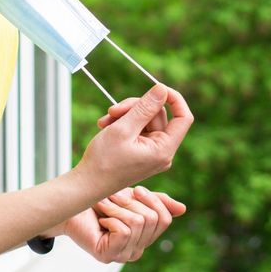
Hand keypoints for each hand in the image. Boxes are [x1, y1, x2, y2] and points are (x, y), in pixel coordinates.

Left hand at [65, 186, 186, 262]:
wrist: (72, 207)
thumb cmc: (101, 201)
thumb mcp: (134, 198)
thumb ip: (157, 203)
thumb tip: (182, 209)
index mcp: (145, 238)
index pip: (164, 219)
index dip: (153, 200)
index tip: (137, 190)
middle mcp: (137, 250)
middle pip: (152, 219)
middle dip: (131, 202)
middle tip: (113, 198)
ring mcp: (122, 255)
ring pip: (137, 222)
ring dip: (118, 207)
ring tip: (104, 206)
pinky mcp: (108, 255)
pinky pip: (124, 230)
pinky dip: (111, 216)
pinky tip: (101, 218)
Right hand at [76, 84, 193, 193]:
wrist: (87, 184)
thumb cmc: (104, 161)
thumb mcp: (124, 128)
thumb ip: (145, 107)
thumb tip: (162, 89)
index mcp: (164, 150)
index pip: (184, 118)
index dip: (174, 99)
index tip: (157, 87)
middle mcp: (162, 152)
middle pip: (159, 115)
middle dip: (135, 107)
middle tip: (113, 110)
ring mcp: (152, 153)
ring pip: (146, 120)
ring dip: (125, 115)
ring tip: (105, 120)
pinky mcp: (142, 152)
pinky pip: (139, 129)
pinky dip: (123, 124)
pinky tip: (106, 126)